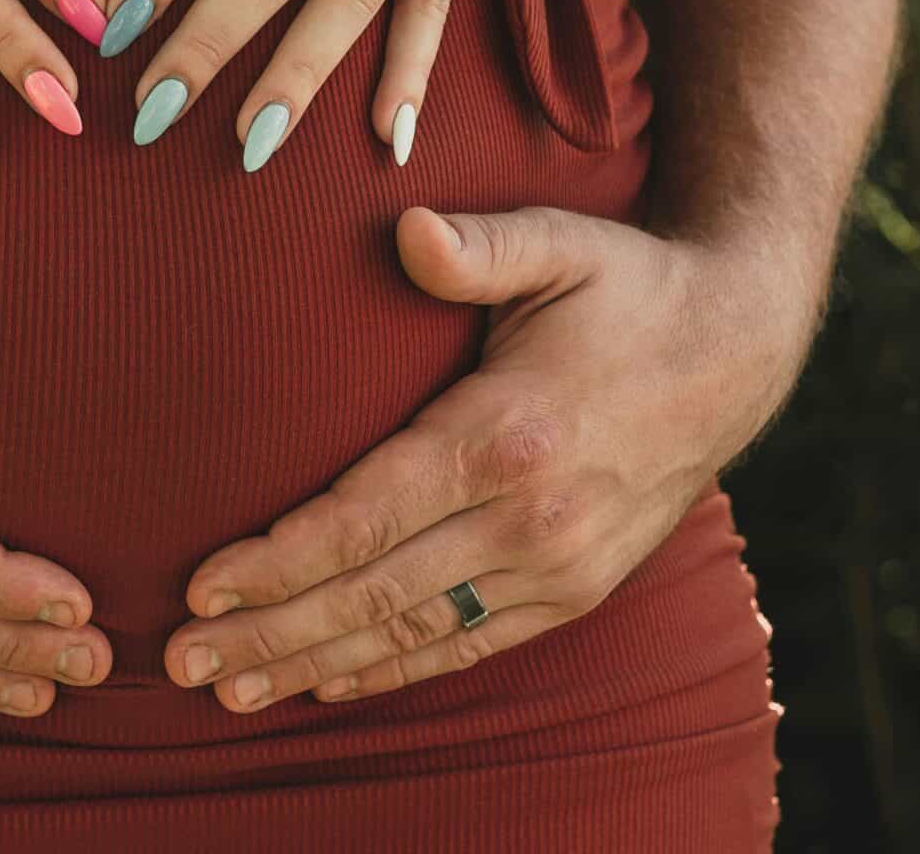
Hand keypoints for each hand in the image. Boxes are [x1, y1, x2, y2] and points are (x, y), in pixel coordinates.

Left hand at [158, 206, 808, 709]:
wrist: (740, 349)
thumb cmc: (629, 286)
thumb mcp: (560, 242)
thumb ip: (478, 246)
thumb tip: (406, 230)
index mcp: (507, 434)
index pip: (369, 516)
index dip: (281, 561)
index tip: (203, 584)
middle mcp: (531, 518)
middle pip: (375, 592)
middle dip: (271, 632)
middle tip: (179, 660)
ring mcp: (559, 565)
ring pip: (415, 632)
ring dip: (315, 664)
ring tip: (227, 689)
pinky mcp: (578, 588)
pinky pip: (471, 643)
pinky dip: (396, 669)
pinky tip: (331, 681)